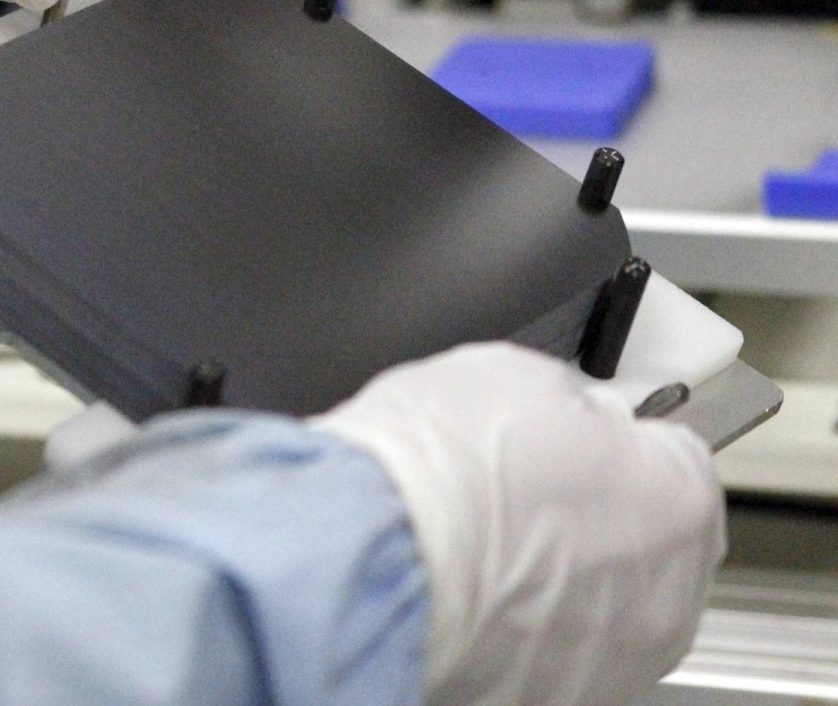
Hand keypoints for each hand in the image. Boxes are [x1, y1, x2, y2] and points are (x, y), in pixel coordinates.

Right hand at [310, 342, 723, 705]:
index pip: (674, 460)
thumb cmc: (440, 466)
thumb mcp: (513, 374)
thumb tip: (563, 414)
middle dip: (595, 521)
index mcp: (680, 500)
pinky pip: (546, 656)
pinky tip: (463, 596)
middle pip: (647, 546)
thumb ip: (567, 402)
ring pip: (599, 612)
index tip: (572, 441)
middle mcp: (667, 594)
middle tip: (520, 497)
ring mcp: (612, 662)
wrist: (367, 553)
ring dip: (558, 586)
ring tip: (482, 550)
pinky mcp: (549, 701)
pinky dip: (513, 633)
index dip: (612, 443)